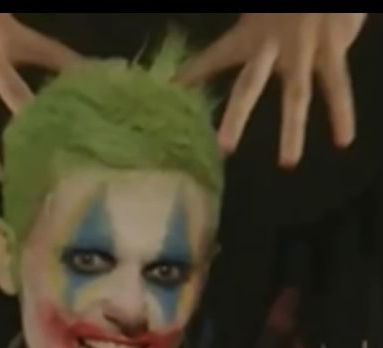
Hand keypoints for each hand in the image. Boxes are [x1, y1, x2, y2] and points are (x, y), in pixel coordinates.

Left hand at [178, 13, 367, 166]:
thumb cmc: (292, 0)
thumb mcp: (264, 11)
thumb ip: (254, 31)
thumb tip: (238, 52)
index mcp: (253, 32)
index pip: (217, 55)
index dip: (194, 72)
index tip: (171, 91)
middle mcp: (273, 45)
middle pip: (251, 85)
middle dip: (237, 117)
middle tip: (224, 149)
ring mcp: (303, 50)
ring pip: (296, 94)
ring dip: (292, 129)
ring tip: (288, 163)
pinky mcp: (331, 47)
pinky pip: (337, 84)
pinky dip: (342, 111)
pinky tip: (344, 139)